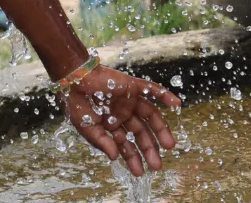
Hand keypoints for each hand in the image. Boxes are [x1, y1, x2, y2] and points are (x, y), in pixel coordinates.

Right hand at [63, 65, 182, 176]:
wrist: (74, 78)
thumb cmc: (76, 102)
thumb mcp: (87, 127)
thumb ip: (102, 142)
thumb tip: (114, 157)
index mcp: (110, 124)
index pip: (126, 143)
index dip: (132, 158)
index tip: (139, 172)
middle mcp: (122, 113)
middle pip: (141, 132)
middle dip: (149, 149)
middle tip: (157, 166)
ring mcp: (129, 100)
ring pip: (150, 116)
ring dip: (162, 130)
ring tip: (170, 146)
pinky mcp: (132, 86)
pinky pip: (152, 89)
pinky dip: (165, 96)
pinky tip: (177, 105)